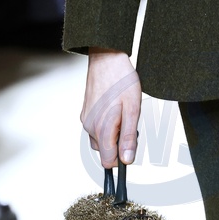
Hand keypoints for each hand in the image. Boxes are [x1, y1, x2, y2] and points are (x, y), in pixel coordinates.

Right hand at [80, 49, 141, 167]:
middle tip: (130, 122)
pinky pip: (96, 128)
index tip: (131, 144)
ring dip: (112, 134)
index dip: (122, 157)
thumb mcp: (133, 109)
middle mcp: (89, 126)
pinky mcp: (85, 112)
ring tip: (123, 113)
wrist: (106, 58)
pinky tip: (115, 109)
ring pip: (100, 140)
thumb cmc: (122, 80)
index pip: (108, 161)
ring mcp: (85, 119)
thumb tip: (126, 160)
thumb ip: (129, 137)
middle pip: (105, 151)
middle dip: (118, 143)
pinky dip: (106, 125)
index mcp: (102, 128)